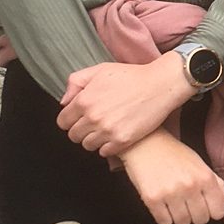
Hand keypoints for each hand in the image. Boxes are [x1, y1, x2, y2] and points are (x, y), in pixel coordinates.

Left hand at [58, 57, 190, 156]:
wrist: (160, 85)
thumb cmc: (132, 76)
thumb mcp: (100, 70)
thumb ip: (76, 82)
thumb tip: (65, 101)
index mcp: (84, 100)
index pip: (63, 122)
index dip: (70, 119)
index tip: (79, 118)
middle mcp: (93, 117)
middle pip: (74, 136)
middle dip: (81, 130)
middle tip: (94, 123)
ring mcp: (107, 131)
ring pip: (88, 145)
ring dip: (94, 139)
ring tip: (106, 129)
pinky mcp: (122, 140)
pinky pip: (104, 152)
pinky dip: (108, 146)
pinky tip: (115, 135)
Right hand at [120, 129, 223, 223]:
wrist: (144, 143)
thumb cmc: (174, 154)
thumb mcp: (200, 165)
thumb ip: (218, 186)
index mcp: (205, 177)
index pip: (219, 212)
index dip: (211, 211)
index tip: (203, 204)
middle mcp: (190, 186)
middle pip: (201, 220)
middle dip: (194, 215)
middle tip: (186, 202)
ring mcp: (171, 193)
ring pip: (182, 223)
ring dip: (178, 216)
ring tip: (173, 201)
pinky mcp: (152, 198)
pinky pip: (164, 222)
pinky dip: (163, 217)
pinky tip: (161, 203)